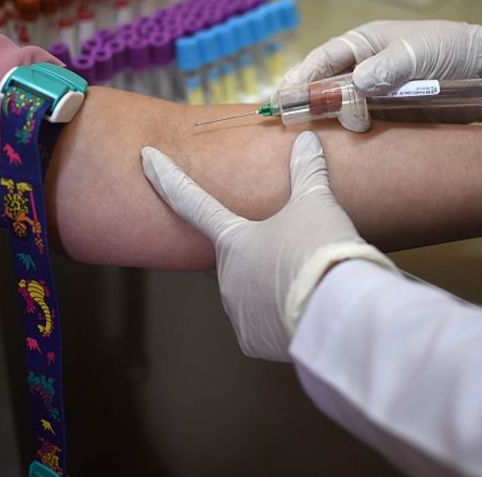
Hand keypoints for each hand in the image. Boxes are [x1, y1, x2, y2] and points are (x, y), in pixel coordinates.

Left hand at [141, 131, 396, 360]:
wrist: (336, 311)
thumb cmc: (319, 251)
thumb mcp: (317, 205)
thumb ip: (308, 173)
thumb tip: (306, 140)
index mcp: (232, 239)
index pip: (192, 201)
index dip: (168, 178)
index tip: (145, 158)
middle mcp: (225, 276)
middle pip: (233, 254)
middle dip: (255, 249)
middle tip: (289, 246)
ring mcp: (236, 311)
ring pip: (249, 289)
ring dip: (269, 283)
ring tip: (307, 279)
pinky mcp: (253, 341)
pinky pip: (262, 323)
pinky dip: (279, 315)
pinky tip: (304, 307)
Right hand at [278, 20, 481, 129]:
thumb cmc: (452, 49)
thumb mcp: (420, 51)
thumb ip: (389, 66)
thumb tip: (356, 84)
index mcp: (363, 45)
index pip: (321, 60)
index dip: (300, 78)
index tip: (285, 97)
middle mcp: (361, 70)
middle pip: (323, 89)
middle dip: (310, 105)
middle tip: (296, 123)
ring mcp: (374, 97)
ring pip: (339, 113)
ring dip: (335, 123)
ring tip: (343, 130)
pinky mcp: (388, 119)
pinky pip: (362, 131)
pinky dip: (351, 139)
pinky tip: (342, 150)